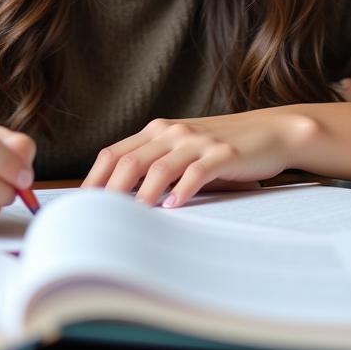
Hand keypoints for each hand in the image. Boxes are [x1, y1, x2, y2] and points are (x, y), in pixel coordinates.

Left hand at [81, 108, 315, 208]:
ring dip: (143, 194)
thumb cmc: (221, 148)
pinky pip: (197, 172)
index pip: (114, 153)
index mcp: (157, 130)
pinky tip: (174, 207)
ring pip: (159, 167)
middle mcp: (172, 131)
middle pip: (130, 161)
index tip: (81, 205)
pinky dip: (182, 190)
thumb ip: (155, 165)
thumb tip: (119, 200)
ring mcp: (197, 141)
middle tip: (98, 219)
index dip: (94, 179)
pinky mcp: (222, 153)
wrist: (269, 132)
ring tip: (132, 218)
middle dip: (110, 192)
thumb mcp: (183, 150)